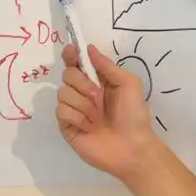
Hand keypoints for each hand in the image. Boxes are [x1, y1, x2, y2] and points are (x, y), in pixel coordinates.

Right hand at [55, 42, 157, 179]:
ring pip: (62, 93)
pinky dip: (77, 117)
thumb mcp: (128, 83)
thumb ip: (107, 65)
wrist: (132, 147)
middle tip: (98, 97)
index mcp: (98, 81)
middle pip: (67, 75)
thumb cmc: (134, 114)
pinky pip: (61, 111)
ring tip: (98, 117)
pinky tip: (89, 127)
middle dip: (82, 83)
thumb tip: (88, 48)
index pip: (77, 63)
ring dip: (83, 103)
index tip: (70, 51)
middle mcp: (83, 93)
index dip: (71, 55)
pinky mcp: (66, 126)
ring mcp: (74, 109)